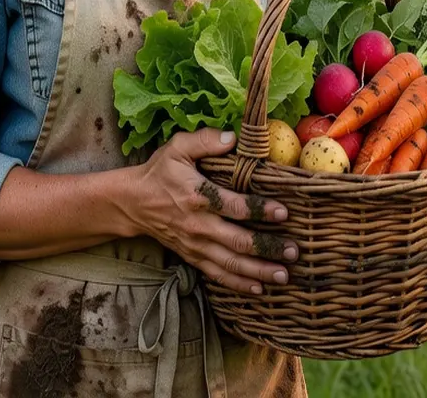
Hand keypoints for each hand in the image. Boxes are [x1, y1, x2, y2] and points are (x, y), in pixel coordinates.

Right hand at [121, 129, 296, 295]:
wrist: (133, 202)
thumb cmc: (160, 172)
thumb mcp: (177, 148)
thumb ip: (205, 140)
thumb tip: (233, 137)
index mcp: (197, 196)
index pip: (233, 206)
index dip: (258, 210)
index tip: (283, 212)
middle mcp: (198, 224)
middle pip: (237, 241)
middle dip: (267, 248)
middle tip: (294, 252)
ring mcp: (195, 244)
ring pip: (230, 263)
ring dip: (258, 271)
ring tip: (283, 276)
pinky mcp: (192, 256)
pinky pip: (217, 274)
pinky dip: (238, 284)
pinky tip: (258, 289)